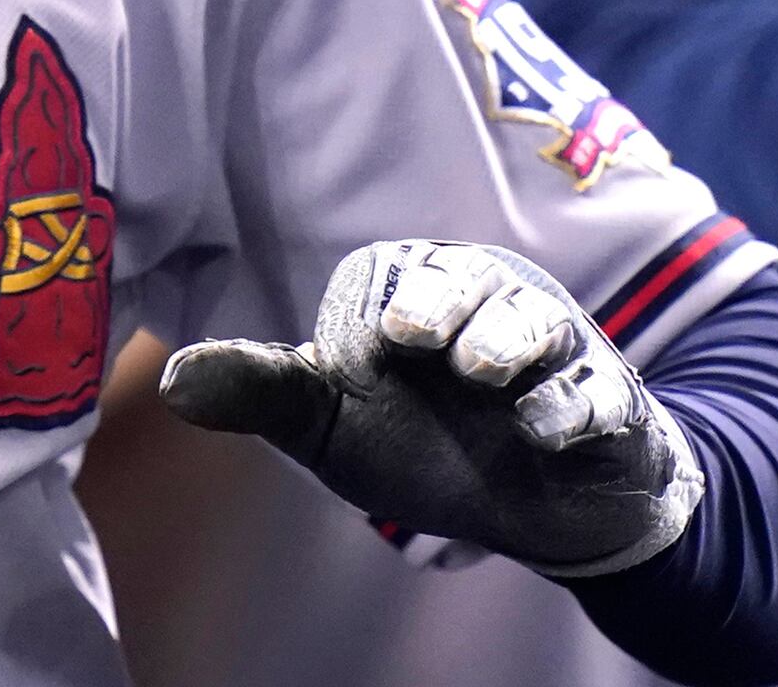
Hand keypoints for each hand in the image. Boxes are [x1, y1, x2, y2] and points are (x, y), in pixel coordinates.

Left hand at [162, 239, 699, 576]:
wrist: (535, 504)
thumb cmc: (421, 442)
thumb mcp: (331, 421)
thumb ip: (263, 392)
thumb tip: (168, 383)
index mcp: (415, 293)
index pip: (400, 273)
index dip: (397, 298)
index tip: (387, 341)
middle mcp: (487, 305)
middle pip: (475, 281)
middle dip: (454, 306)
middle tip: (428, 343)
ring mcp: (554, 351)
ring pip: (541, 325)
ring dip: (513, 347)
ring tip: (489, 380)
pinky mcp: (609, 403)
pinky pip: (601, 394)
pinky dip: (575, 409)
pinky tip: (547, 432)